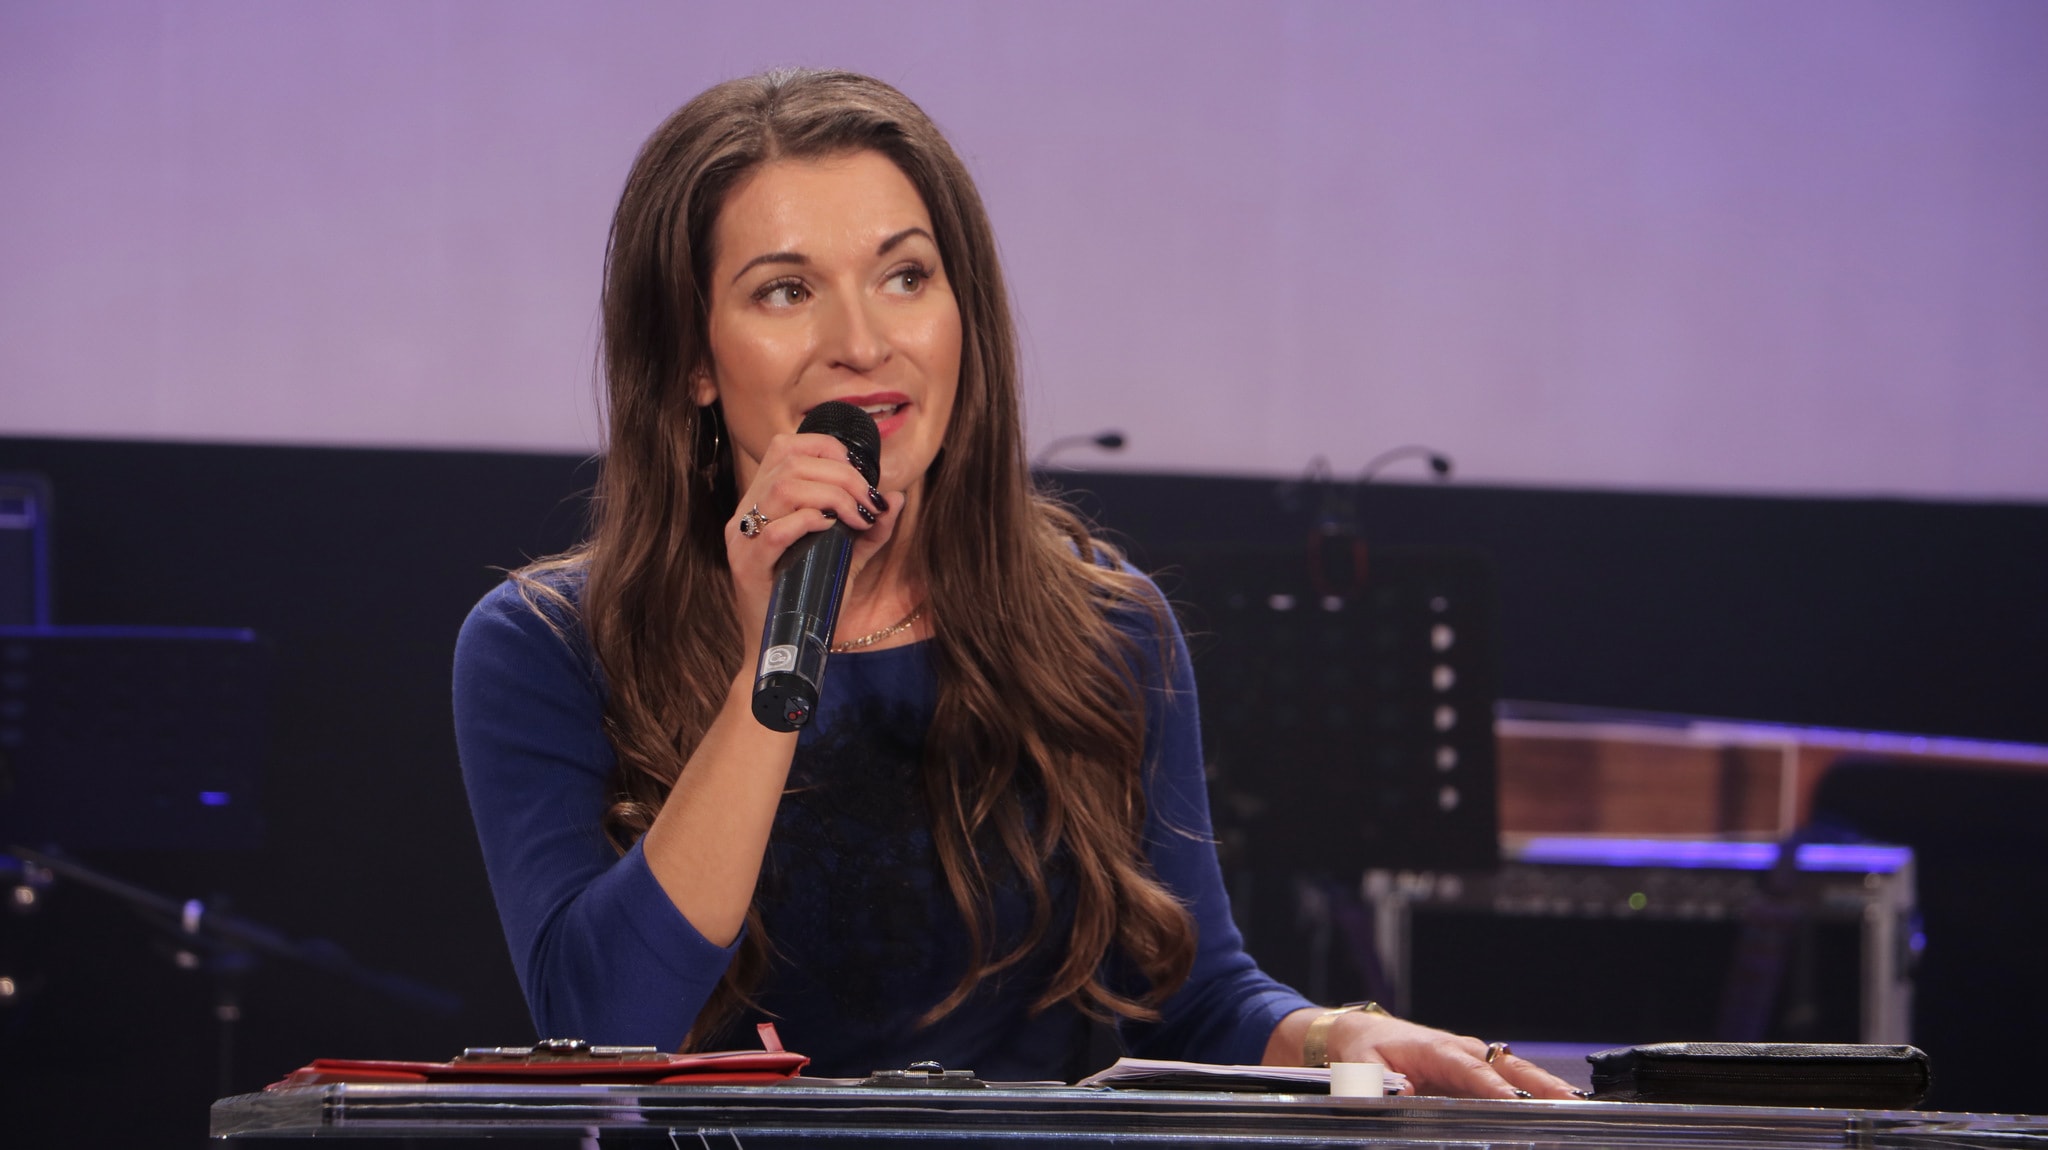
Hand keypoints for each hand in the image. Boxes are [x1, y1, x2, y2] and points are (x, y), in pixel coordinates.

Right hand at [725, 430, 903, 645]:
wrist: (783, 647)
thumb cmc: (810, 598)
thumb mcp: (845, 557)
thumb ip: (869, 530)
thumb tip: (895, 499)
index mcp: (761, 501)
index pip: (786, 446)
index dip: (828, 450)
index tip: (860, 478)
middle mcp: (746, 513)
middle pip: (790, 461)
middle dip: (842, 476)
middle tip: (869, 503)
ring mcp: (742, 539)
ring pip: (783, 487)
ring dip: (832, 496)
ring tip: (856, 518)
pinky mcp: (747, 567)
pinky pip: (774, 531)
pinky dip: (808, 522)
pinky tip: (830, 529)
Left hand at [1319, 1010, 1579, 1099]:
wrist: (1362, 1034)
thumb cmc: (1364, 1051)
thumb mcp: (1360, 1067)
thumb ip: (1380, 1083)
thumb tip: (1407, 1093)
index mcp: (1436, 1049)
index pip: (1471, 1070)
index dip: (1494, 1086)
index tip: (1515, 1100)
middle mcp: (1463, 1051)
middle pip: (1509, 1067)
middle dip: (1541, 1084)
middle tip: (1570, 1102)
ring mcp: (1474, 1060)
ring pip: (1518, 1072)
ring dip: (1548, 1087)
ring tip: (1578, 1106)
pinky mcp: (1477, 1071)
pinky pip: (1511, 1080)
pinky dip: (1538, 1092)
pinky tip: (1558, 1107)